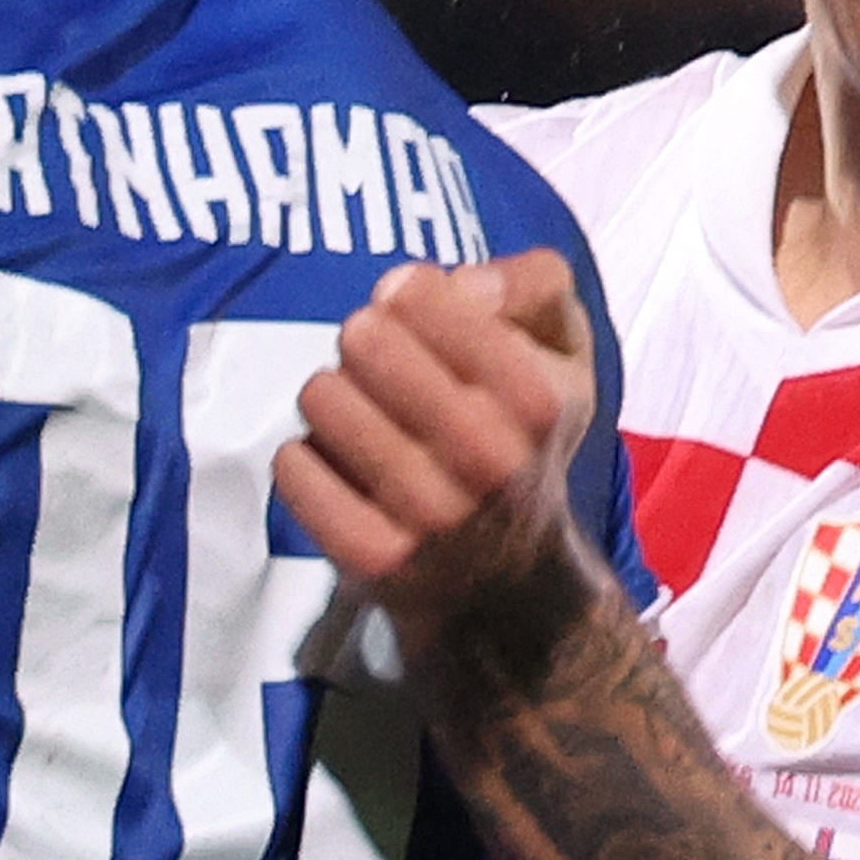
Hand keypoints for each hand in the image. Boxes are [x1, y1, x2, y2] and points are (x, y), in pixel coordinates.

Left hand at [285, 251, 593, 644]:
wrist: (510, 576)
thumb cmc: (522, 435)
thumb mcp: (565, 349)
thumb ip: (531, 282)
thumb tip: (455, 284)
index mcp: (537, 400)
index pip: (422, 295)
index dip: (406, 292)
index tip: (412, 312)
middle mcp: (490, 460)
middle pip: (365, 338)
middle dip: (363, 340)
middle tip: (377, 364)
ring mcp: (431, 514)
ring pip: (324, 397)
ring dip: (331, 396)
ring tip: (361, 417)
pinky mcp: (375, 557)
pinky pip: (294, 465)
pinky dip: (301, 456)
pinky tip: (336, 464)